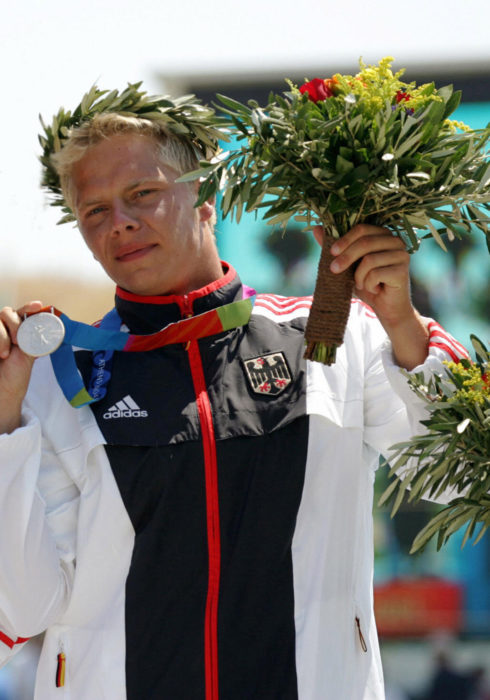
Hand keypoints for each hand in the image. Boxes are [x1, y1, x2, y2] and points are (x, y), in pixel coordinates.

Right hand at [0, 301, 42, 433]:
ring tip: (5, 354)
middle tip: (18, 342)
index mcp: (19, 330)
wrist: (3, 389)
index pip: (23, 312)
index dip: (29, 307)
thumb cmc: (16, 373)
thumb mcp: (30, 353)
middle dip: (14, 324)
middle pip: (7, 312)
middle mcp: (5, 329)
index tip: (38, 306)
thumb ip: (34, 337)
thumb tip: (50, 324)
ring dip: (2, 336)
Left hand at [313, 224, 428, 368]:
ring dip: (358, 276)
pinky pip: (376, 274)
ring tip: (361, 284)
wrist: (386, 308)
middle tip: (333, 270)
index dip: (345, 239)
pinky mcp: (403, 270)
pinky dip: (369, 285)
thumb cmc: (367, 284)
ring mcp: (402, 254)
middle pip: (365, 242)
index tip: (332, 252)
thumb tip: (316, 228)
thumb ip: (335, 248)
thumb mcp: (348, 266)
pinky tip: (375, 289)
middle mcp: (396, 241)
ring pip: (369, 260)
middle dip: (346, 257)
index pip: (362, 229)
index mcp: (383, 234)